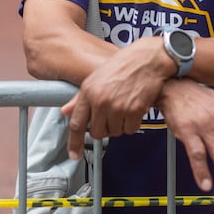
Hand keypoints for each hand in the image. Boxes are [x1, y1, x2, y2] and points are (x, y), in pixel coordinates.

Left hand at [61, 36, 173, 158]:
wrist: (147, 59)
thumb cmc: (123, 64)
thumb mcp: (96, 77)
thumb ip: (79, 98)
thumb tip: (66, 111)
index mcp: (88, 91)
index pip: (76, 124)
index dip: (74, 143)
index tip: (74, 154)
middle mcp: (101, 100)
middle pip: (96, 132)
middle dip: (103, 128)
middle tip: (111, 115)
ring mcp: (117, 107)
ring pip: (114, 132)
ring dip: (119, 125)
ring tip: (124, 107)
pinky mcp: (134, 110)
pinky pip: (130, 129)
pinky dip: (133, 123)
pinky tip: (134, 108)